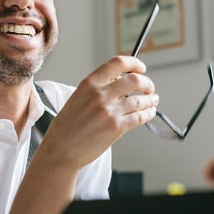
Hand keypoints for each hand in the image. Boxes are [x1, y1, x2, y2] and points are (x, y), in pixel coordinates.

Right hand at [44, 55, 158, 169]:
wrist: (61, 150)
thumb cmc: (66, 127)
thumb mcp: (77, 98)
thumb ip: (97, 89)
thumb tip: (118, 82)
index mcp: (89, 84)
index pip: (117, 63)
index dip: (134, 63)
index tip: (141, 68)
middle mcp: (100, 95)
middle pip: (135, 80)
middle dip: (147, 83)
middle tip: (149, 88)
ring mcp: (110, 111)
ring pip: (140, 100)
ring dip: (150, 100)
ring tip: (153, 100)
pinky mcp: (117, 127)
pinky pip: (140, 117)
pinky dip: (148, 114)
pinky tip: (149, 113)